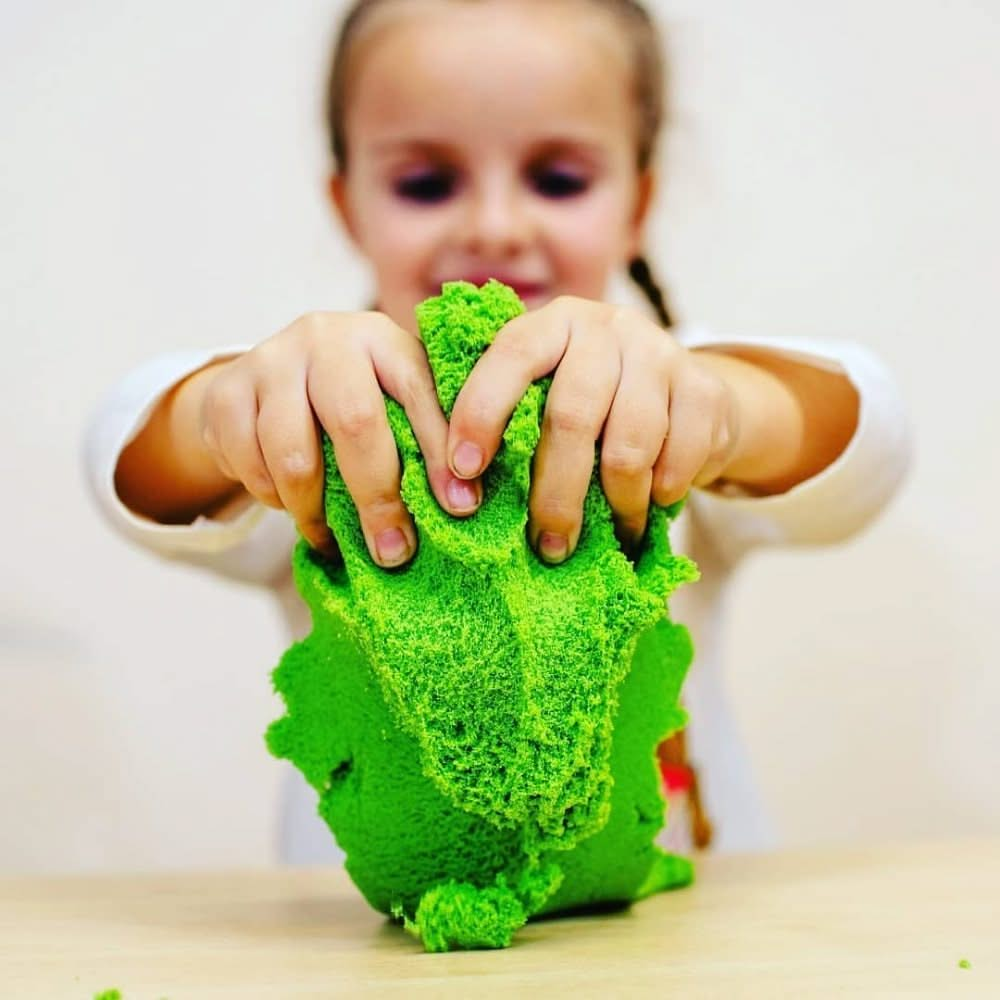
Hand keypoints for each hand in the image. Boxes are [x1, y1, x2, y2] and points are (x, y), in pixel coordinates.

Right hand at [195, 311, 480, 565]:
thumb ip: (421, 436)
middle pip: (355, 423)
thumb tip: (461, 507)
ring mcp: (271, 360)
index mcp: (381, 338)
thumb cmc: (352, 396)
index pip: (419, 393)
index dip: (441, 454)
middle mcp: (327, 338)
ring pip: (294, 457)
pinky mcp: (226, 391)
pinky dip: (270, 498)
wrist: (267, 373)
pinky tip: (287, 503)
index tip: (460, 509)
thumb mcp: (392, 398)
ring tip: (331, 537)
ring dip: (315, 511)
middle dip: (378, 498)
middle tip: (393, 552)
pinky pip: (249, 465)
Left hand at [445, 296, 740, 560]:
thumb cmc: (593, 402)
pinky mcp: (704, 388)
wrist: (683, 391)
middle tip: (547, 546)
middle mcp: (607, 328)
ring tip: (605, 536)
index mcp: (554, 324)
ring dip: (615, 505)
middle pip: (572, 416)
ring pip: (629, 447)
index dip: (483, 412)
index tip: (464, 471)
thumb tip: (459, 488)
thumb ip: (512, 420)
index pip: (512, 356)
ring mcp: (660, 353)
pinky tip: (650, 507)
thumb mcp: (550, 391)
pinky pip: (679, 458)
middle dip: (555, 493)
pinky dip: (662, 494)